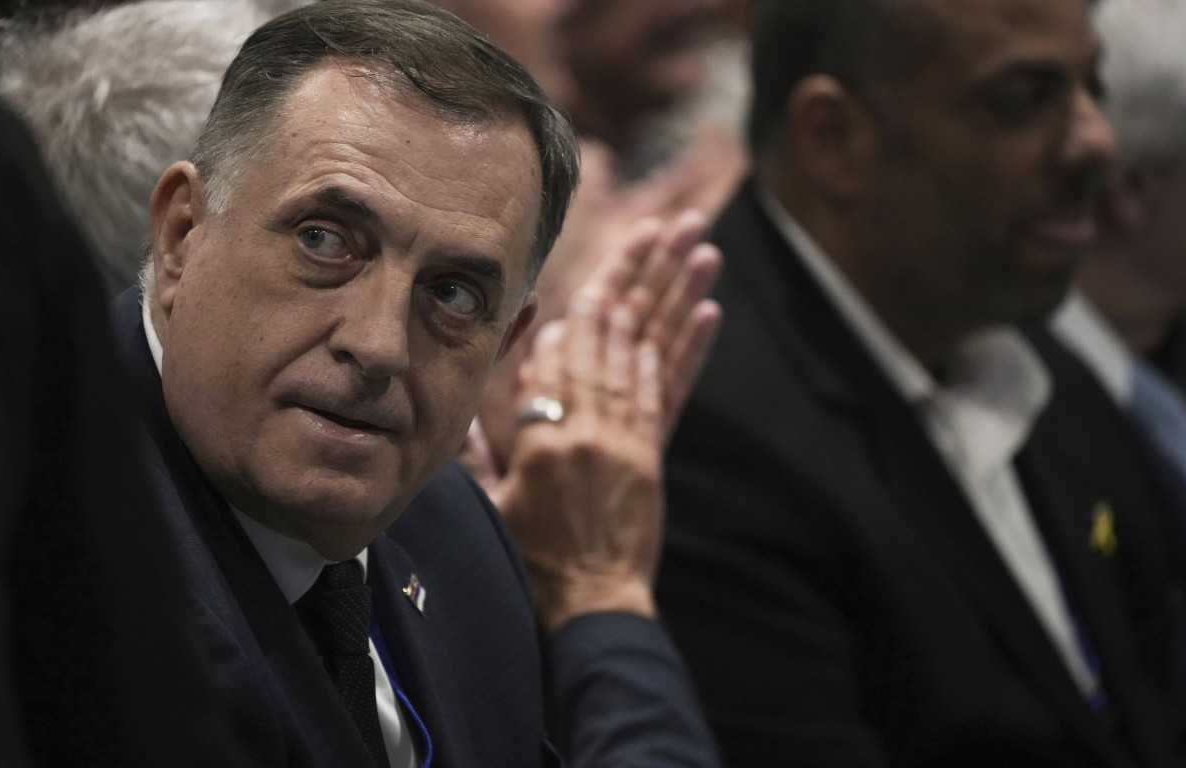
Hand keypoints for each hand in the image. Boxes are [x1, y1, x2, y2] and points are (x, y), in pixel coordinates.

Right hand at [492, 213, 721, 631]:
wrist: (590, 602)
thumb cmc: (532, 555)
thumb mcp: (493, 498)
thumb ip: (484, 441)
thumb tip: (479, 392)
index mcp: (542, 435)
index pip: (562, 353)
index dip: (584, 302)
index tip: (607, 255)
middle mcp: (590, 428)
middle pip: (613, 336)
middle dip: (638, 274)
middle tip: (664, 224)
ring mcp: (629, 440)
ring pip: (649, 352)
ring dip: (675, 295)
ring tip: (697, 246)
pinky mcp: (655, 456)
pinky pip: (674, 394)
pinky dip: (690, 350)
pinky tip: (707, 311)